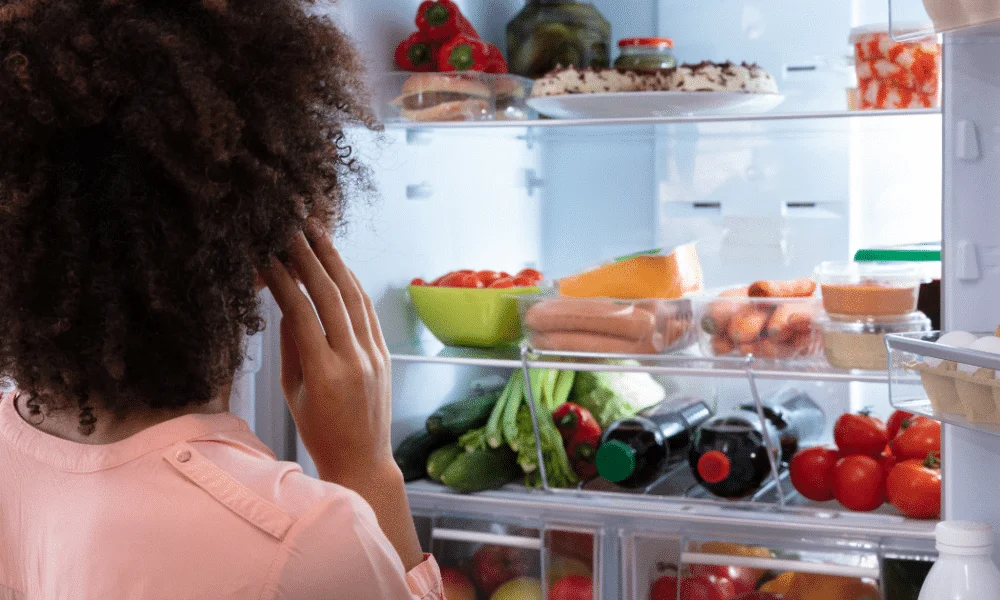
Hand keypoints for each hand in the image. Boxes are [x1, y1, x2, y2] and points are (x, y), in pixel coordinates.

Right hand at [261, 228, 392, 484]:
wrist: (362, 459)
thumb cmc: (319, 431)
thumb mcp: (293, 392)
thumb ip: (290, 346)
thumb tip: (285, 302)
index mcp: (324, 373)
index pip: (301, 313)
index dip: (282, 280)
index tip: (266, 256)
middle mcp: (353, 359)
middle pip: (330, 296)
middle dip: (309, 258)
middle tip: (292, 229)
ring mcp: (373, 354)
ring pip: (354, 297)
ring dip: (335, 261)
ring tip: (317, 233)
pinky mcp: (385, 353)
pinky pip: (368, 311)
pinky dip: (353, 284)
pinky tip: (339, 265)